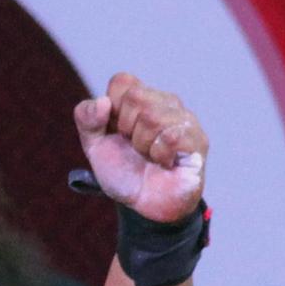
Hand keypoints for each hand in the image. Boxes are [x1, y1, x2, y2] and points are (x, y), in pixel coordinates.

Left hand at [74, 72, 207, 222]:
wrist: (143, 204)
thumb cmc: (124, 171)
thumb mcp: (95, 146)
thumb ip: (87, 120)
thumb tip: (101, 102)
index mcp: (141, 98)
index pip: (122, 81)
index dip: (110, 110)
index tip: (116, 132)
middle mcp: (166, 102)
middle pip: (135, 97)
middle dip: (126, 129)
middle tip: (135, 147)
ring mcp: (185, 119)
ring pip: (152, 117)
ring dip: (142, 145)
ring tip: (149, 156)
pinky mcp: (197, 140)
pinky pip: (171, 136)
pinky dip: (158, 155)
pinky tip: (164, 163)